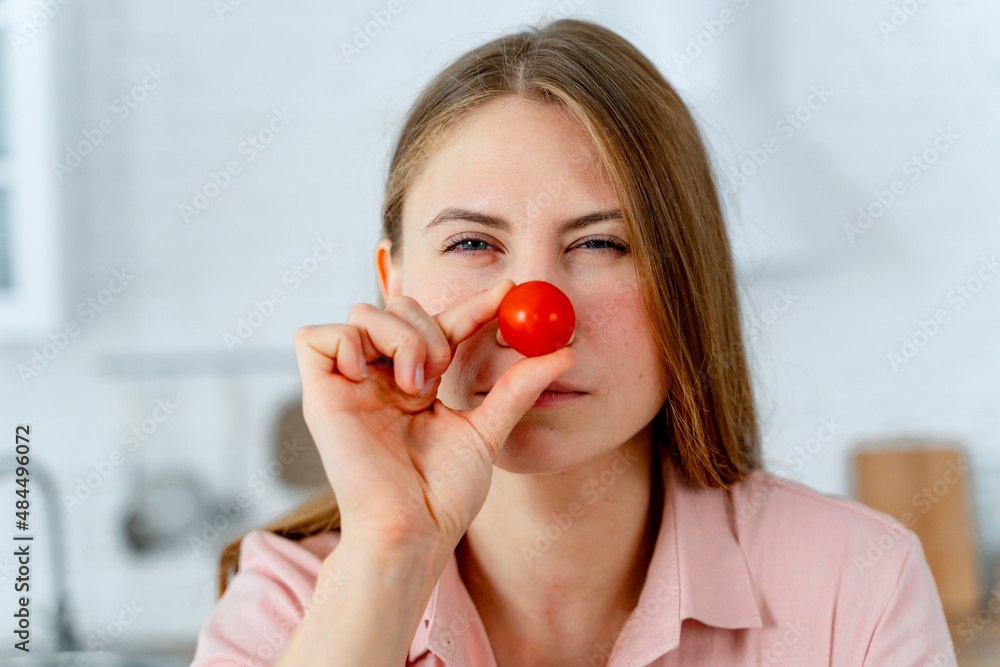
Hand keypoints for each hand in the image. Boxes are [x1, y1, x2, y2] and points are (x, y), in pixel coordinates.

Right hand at [293, 278, 575, 556]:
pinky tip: (372, 377)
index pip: (443, 326)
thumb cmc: (443, 496)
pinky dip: (346, 342)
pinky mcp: (319, 394)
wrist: (412, 531)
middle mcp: (382, 378)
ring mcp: (350, 384)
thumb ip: (516, 389)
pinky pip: (315, 336)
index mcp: (417, 385)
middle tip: (441, 371)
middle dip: (428, 327)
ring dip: (398, 337)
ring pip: (363, 313)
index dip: (473, 305)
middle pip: (397, 306)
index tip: (509, 292)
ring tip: (414, 385)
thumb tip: (563, 353)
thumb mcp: (487, 431)